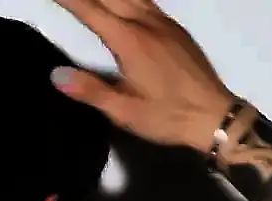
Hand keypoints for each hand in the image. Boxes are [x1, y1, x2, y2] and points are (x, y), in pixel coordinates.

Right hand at [49, 0, 235, 153]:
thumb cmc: (168, 117)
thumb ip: (91, 91)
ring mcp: (165, 24)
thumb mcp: (125, 112)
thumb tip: (55, 74)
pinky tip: (125, 2)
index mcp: (130, 41)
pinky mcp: (176, 29)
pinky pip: (147, 1)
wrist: (215, 116)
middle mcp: (147, 24)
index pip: (91, 11)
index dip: (70, 0)